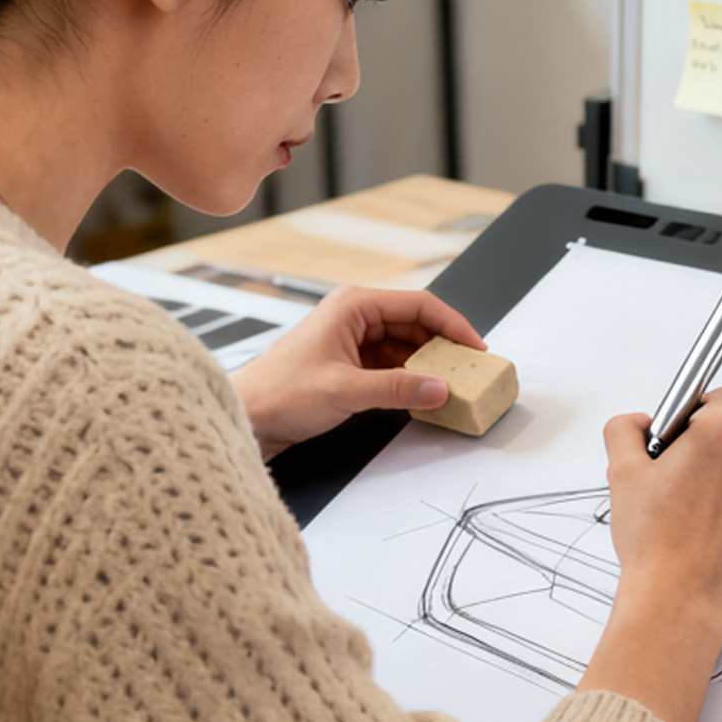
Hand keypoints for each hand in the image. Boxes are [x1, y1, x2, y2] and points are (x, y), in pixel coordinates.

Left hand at [231, 285, 484, 457]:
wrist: (246, 417)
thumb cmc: (277, 393)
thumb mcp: (345, 390)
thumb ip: (397, 389)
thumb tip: (439, 388)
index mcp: (353, 305)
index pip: (419, 304)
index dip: (453, 325)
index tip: (475, 348)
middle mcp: (355, 316)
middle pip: (416, 324)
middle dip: (444, 347)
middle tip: (469, 370)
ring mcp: (353, 340)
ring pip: (407, 346)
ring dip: (428, 366)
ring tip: (452, 385)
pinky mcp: (351, 364)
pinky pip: (393, 365)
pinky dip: (411, 379)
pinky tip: (425, 394)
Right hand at [579, 387, 721, 721]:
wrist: (679, 596)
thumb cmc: (654, 537)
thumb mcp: (622, 472)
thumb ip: (624, 430)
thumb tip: (636, 422)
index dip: (704, 410)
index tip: (687, 432)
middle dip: (716, 446)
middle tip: (684, 476)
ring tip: (698, 508)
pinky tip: (716, 527)